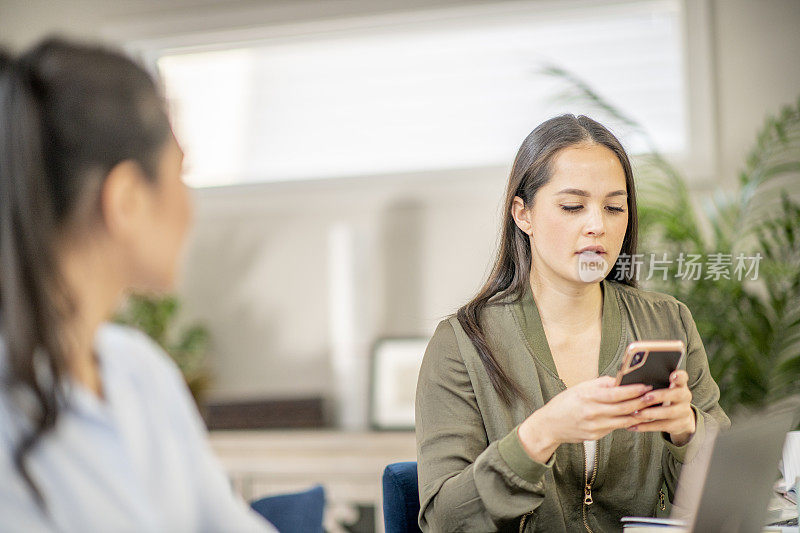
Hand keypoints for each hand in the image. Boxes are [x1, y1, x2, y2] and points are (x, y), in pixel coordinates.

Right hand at [518, 376, 651, 461]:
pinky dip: (627, 422)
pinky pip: (615, 428)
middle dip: (641, 402)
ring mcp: (594, 426)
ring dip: (639, 414)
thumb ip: (600, 384)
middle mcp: (592, 413)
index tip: (645, 385)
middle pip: (623, 408)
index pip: (615, 394)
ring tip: (650, 408)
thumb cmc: (564, 403)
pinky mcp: (596, 436)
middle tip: (655, 396)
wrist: (550, 425)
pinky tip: (636, 417)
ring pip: (623, 421)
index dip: (633, 390)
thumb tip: (620, 379)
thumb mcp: (579, 388)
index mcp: (587, 397)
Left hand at [626, 370, 695, 445]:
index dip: (679, 376)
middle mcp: (684, 397)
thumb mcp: (664, 387)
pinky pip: (661, 426)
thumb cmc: (666, 397)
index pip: (682, 377)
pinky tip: (634, 426)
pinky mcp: (678, 425)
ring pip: (669, 412)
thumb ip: (653, 381)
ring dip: (651, 413)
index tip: (673, 375)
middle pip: (677, 394)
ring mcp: (683, 412)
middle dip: (660, 396)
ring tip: (636, 413)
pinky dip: (646, 426)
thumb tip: (629, 377)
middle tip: (645, 397)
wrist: (681, 417)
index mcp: (679, 385)